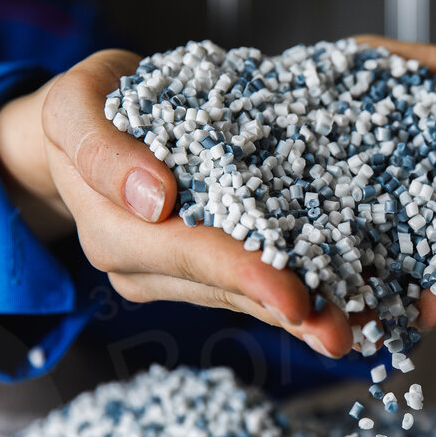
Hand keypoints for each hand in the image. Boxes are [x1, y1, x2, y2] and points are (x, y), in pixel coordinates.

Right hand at [0, 49, 354, 358]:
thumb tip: (153, 198)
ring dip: (301, 313)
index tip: (293, 297)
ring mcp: (172, 272)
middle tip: (343, 333)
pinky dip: (298, 291)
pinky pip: (250, 282)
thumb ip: (100, 148)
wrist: (90, 120)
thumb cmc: (90, 104)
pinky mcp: (200, 268)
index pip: (188, 252)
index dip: (242, 273)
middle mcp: (142, 263)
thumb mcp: (76, 105)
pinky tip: (345, 304)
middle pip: (224, 289)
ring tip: (359, 325)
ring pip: (242, 296)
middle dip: (286, 310)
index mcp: (113, 227)